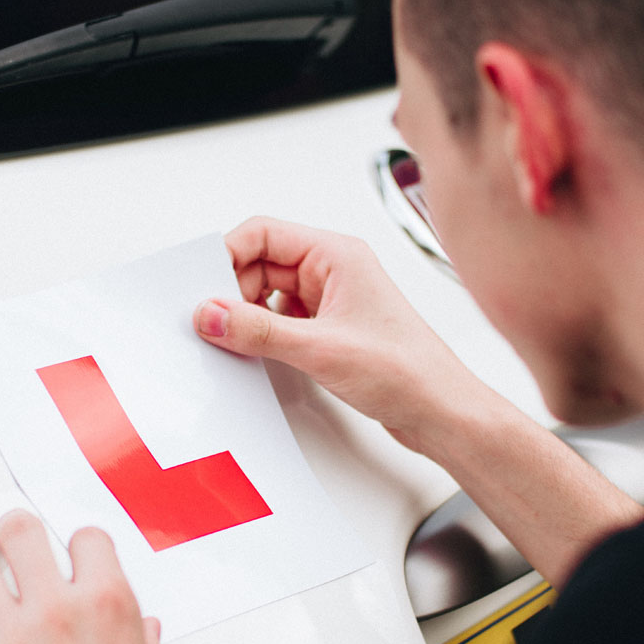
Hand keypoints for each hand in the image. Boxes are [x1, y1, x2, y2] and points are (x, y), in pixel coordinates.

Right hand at [194, 216, 484, 453]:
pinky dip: (263, 334)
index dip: (228, 255)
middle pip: (260, 264)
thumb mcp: (320, 348)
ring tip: (236, 340)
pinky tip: (257, 352)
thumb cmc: (408, 370)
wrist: (439, 410)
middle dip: (233, 291)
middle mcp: (333, 272)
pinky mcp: (328, 330)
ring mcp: (330, 301)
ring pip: (268, 295)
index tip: (204, 286)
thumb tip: (212, 314)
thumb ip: (258, 331)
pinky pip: (281, 321)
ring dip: (248, 315)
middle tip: (213, 321)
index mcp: (337, 255)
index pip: (264, 233)